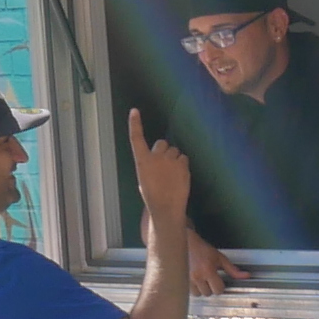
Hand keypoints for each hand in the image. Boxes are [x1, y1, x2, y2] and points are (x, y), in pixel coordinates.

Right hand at [127, 107, 192, 228]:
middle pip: (162, 143)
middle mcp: (155, 156)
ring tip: (173, 174)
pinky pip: (184, 158)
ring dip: (174, 158)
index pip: (136, 138)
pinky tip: (180, 176)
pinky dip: (183, 165)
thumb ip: (149, 166)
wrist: (166, 207)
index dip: (135, 124)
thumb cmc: (152, 197)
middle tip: (165, 166)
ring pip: (174, 151)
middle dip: (164, 151)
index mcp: (142, 161)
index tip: (134, 111)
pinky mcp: (183, 164)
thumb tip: (156, 162)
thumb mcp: (144, 180)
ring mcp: (170, 159)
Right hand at [190, 236, 244, 296]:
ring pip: (198, 294)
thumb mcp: (220, 258)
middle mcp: (197, 276)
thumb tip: (246, 276)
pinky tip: (195, 280)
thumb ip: (232, 270)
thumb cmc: (204, 250)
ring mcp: (188, 279)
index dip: (220, 286)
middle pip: (208, 293)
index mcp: (208, 270)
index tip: (219, 279)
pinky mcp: (182, 280)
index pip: (218, 289)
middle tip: (210, 278)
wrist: (187, 244)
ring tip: (202, 280)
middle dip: (211, 288)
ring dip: (202, 289)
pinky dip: (194, 288)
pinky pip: (190, 292)